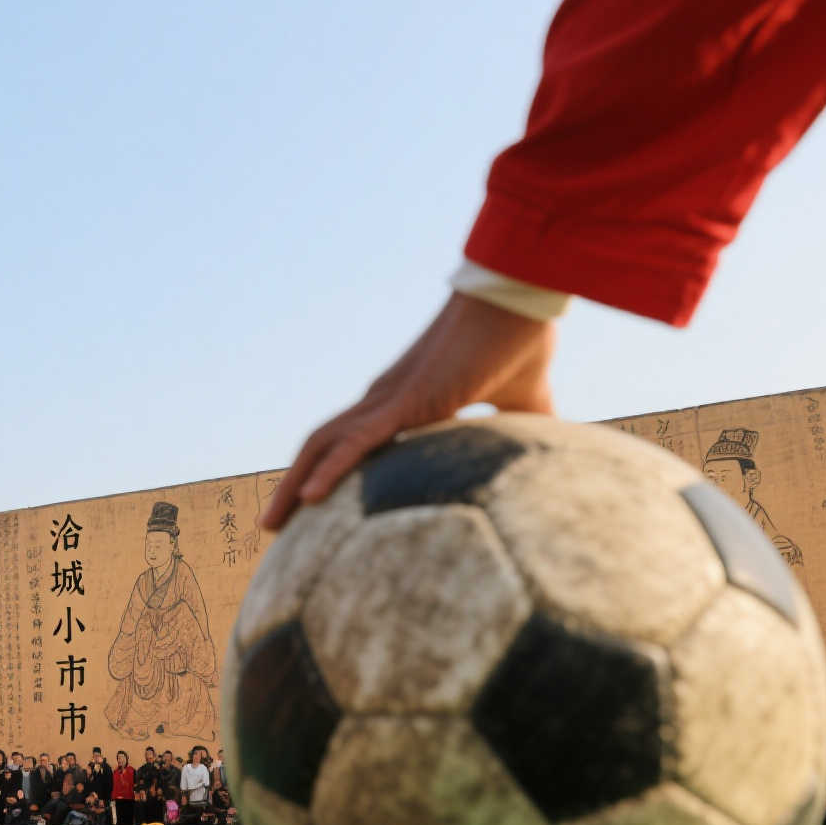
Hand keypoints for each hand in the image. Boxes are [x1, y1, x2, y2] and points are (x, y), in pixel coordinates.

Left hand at [261, 292, 554, 531]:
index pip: (351, 441)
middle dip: (294, 485)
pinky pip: (358, 440)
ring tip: (271, 525)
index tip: (312, 506)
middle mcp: (386, 399)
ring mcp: (391, 398)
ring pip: (325, 445)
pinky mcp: (407, 399)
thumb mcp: (526, 401)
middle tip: (272, 525)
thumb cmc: (520, 339)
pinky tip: (309, 499)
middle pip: (322, 446)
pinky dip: (331, 468)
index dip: (328, 470)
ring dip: (295, 484)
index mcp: (406, 402)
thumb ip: (530, 428)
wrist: (522, 299)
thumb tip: (554, 451)